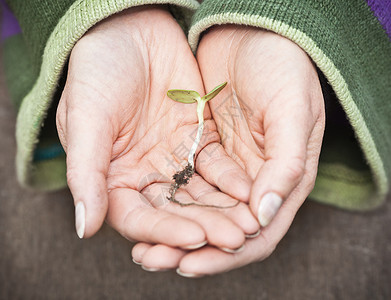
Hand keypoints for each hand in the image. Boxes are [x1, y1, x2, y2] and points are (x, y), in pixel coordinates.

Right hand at [56, 8, 258, 254]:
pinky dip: (233, 180)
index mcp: (112, 179)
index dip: (164, 231)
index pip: (137, 218)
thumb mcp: (86, 119)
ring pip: (201, 194)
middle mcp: (145, 175)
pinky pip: (217, 165)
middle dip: (205, 226)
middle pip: (175, 212)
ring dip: (225, 210)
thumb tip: (85, 229)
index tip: (194, 238)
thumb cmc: (97, 71)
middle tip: (235, 239)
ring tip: (250, 224)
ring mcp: (174, 159)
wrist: (129, 29)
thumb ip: (86, 173)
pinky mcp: (199, 140)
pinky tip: (252, 190)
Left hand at [132, 25, 324, 274]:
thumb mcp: (293, 110)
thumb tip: (263, 215)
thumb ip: (286, 164)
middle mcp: (258, 181)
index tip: (189, 263)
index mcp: (286, 179)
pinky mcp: (204, 150)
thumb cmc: (283, 66)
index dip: (226, 254)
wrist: (252, 32)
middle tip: (153, 259)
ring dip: (174, 229)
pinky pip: (186, 184)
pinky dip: (169, 201)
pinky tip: (144, 211)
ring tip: (142, 246)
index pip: (258, 234)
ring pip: (200, 211)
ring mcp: (230, 167)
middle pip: (223, 229)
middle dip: (190, 248)